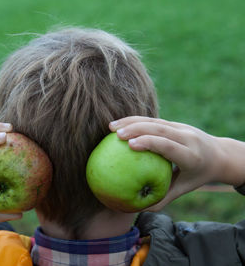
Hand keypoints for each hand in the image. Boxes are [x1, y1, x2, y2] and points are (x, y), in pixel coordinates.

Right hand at [109, 116, 244, 210]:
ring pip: (155, 121)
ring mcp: (183, 128)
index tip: (130, 145)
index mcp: (192, 156)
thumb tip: (138, 209)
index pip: (169, 146)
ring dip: (132, 122)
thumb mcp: (183, 189)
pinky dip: (136, 121)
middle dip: (137, 129)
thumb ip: (162, 198)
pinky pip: (154, 120)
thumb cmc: (195, 177)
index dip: (150, 143)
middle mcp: (188, 138)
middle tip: (116, 135)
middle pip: (160, 130)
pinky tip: (120, 125)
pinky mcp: (175, 123)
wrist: (219, 155)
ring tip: (111, 127)